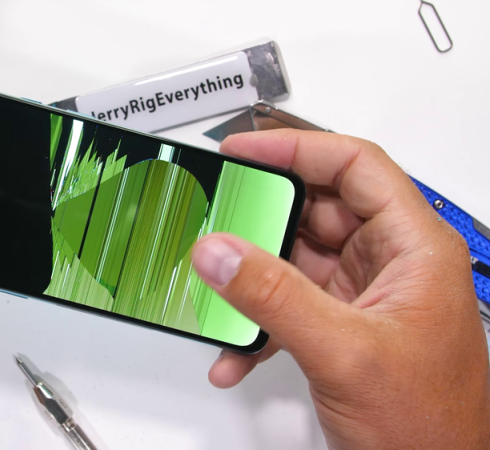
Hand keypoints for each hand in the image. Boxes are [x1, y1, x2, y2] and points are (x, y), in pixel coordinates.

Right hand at [192, 130, 489, 447]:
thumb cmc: (431, 428)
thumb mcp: (345, 352)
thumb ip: (275, 297)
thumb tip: (220, 252)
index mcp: (414, 248)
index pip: (355, 167)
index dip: (297, 150)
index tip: (243, 153)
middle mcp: (388, 264)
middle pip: (315, 211)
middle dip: (261, 220)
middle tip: (216, 218)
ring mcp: (360, 296)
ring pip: (292, 260)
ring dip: (250, 281)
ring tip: (217, 288)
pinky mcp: (337, 327)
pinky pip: (284, 305)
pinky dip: (254, 324)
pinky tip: (234, 351)